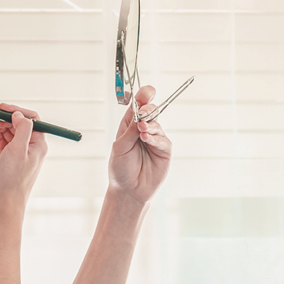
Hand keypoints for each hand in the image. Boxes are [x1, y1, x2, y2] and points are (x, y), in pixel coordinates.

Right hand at [0, 104, 47, 215]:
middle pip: (15, 123)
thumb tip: (19, 115)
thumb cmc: (12, 182)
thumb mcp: (18, 151)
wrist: (3, 204)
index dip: (15, 111)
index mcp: (38, 144)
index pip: (30, 118)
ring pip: (6, 130)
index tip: (0, 108)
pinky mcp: (7, 157)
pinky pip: (0, 139)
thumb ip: (22, 129)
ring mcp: (18, 151)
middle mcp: (30, 146)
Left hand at [109, 86, 171, 204]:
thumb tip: (140, 117)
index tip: (146, 92)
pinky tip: (147, 140)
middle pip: (151, 111)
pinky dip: (155, 138)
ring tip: (142, 131)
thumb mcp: (119, 148)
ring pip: (157, 124)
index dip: (143, 96)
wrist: (128, 190)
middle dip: (148, 109)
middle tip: (144, 113)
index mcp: (129, 126)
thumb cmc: (120, 169)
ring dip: (150, 125)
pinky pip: (162, 140)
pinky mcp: (164, 150)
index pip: (138, 106)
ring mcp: (154, 140)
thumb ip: (130, 132)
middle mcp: (143, 130)